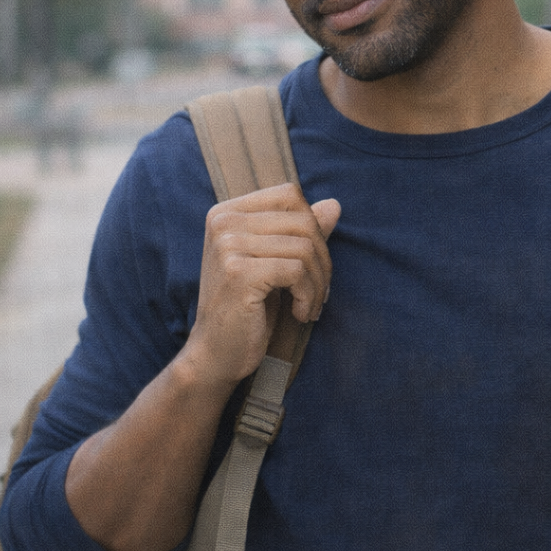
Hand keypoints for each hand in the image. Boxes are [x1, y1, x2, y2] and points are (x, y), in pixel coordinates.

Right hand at [180, 183, 339, 388]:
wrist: (215, 354)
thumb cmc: (248, 308)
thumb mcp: (276, 263)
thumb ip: (302, 232)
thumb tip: (335, 204)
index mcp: (227, 212)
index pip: (289, 195)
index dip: (313, 227)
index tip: (312, 264)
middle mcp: (223, 222)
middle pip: (302, 221)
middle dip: (322, 259)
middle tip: (319, 292)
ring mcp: (228, 245)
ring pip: (304, 248)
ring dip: (318, 283)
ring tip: (310, 306)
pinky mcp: (238, 273)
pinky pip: (296, 271)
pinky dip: (308, 296)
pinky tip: (300, 314)